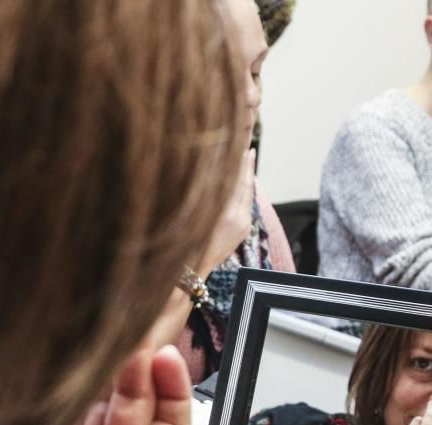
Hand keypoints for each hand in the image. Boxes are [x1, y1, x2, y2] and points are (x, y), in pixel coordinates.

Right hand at [0, 346, 233, 424]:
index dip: (174, 390)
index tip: (168, 359)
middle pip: (137, 404)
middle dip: (140, 372)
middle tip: (136, 343)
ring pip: (100, 401)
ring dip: (108, 374)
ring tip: (109, 345)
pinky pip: (61, 408)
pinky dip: (67, 386)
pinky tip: (73, 363)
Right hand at [196, 148, 255, 275]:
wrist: (190, 271)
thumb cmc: (182, 242)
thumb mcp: (191, 214)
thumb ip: (207, 193)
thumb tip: (211, 171)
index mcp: (224, 213)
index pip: (235, 179)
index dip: (238, 161)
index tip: (240, 146)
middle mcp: (238, 218)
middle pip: (245, 185)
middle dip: (246, 166)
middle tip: (248, 147)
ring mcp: (243, 225)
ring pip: (248, 194)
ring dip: (247, 177)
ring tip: (247, 159)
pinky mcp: (243, 230)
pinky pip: (247, 204)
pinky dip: (245, 191)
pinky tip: (243, 181)